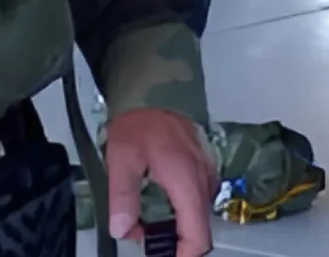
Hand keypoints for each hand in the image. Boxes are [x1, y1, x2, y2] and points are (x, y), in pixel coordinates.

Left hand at [106, 108, 216, 256]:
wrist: (154, 89)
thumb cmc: (139, 123)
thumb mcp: (121, 159)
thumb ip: (123, 197)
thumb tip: (122, 230)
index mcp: (186, 183)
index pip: (198, 237)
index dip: (182, 254)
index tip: (162, 255)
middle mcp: (203, 181)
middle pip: (197, 229)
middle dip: (170, 239)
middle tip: (139, 231)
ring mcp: (206, 173)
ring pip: (196, 213)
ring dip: (173, 223)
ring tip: (141, 215)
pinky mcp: (203, 166)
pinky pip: (195, 197)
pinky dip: (179, 206)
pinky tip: (156, 197)